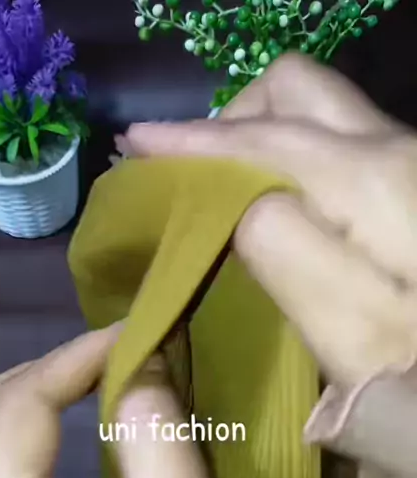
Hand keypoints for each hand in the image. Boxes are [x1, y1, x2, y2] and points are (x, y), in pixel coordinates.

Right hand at [124, 54, 416, 386]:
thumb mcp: (360, 340)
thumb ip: (290, 258)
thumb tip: (241, 204)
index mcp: (377, 185)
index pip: (265, 138)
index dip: (191, 144)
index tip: (133, 152)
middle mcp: (400, 154)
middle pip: (299, 91)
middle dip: (230, 121)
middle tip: (186, 179)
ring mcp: (414, 171)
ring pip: (324, 115)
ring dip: (262, 137)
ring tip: (220, 192)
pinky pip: (345, 148)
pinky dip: (296, 161)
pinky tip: (279, 208)